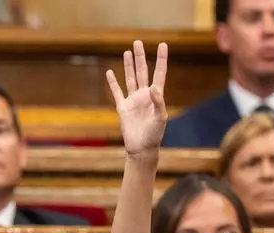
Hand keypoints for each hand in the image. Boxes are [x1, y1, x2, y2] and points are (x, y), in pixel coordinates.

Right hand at [106, 41, 167, 157]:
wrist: (142, 148)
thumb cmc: (155, 134)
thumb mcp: (160, 117)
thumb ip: (158, 101)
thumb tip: (152, 86)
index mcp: (156, 95)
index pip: (159, 73)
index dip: (161, 59)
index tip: (162, 45)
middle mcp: (144, 95)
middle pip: (142, 71)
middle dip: (140, 57)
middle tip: (138, 42)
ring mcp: (133, 100)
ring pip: (130, 78)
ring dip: (128, 65)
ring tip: (127, 52)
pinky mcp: (123, 108)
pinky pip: (117, 92)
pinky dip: (113, 83)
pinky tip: (110, 72)